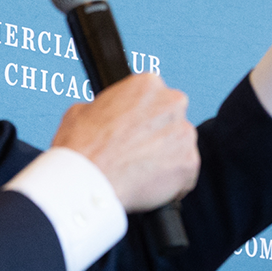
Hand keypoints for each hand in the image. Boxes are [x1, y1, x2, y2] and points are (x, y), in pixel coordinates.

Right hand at [48, 72, 198, 211]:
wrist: (86, 181)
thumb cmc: (81, 147)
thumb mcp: (82, 111)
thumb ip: (106, 108)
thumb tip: (106, 114)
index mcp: (148, 84)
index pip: (155, 99)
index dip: (144, 118)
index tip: (135, 131)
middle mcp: (173, 103)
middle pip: (172, 121)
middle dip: (159, 136)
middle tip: (137, 152)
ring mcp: (184, 134)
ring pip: (180, 148)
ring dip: (166, 159)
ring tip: (139, 172)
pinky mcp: (190, 163)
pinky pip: (185, 175)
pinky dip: (172, 183)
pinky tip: (148, 186)